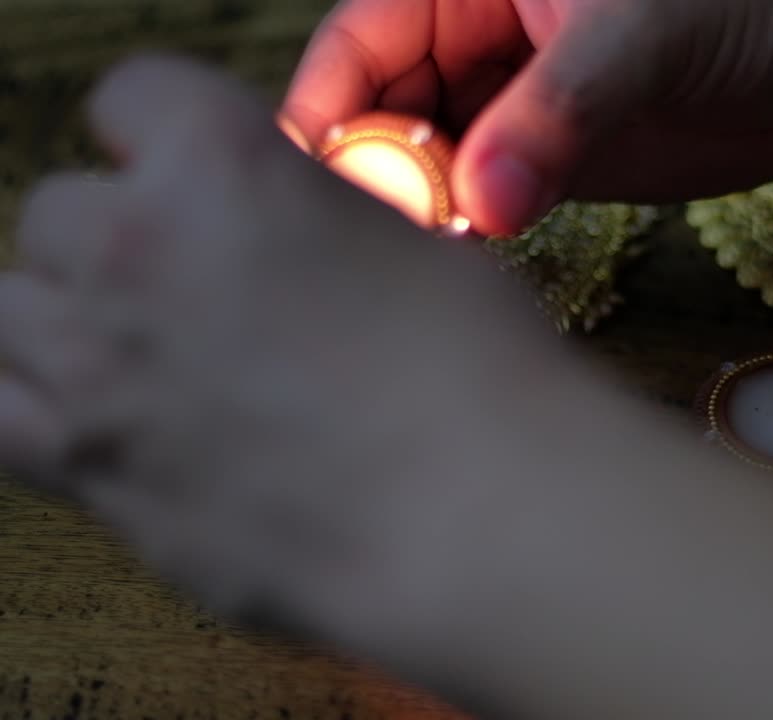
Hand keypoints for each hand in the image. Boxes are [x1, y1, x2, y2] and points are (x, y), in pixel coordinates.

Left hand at [0, 54, 573, 644]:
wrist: (475, 512)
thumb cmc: (478, 380)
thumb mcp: (416, 252)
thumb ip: (321, 232)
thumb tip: (301, 254)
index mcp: (223, 163)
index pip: (134, 97)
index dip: (167, 136)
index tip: (190, 170)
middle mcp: (134, 246)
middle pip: (59, 210)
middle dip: (117, 238)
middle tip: (185, 282)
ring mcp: (95, 363)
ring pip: (5, 309)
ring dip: (63, 317)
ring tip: (131, 351)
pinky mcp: (91, 471)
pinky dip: (28, 407)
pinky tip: (88, 417)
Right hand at [283, 0, 772, 233]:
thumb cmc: (752, 2)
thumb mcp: (647, 34)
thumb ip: (561, 111)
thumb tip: (483, 200)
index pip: (360, 40)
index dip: (326, 109)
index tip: (312, 186)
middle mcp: (477, 36)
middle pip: (380, 109)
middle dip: (368, 174)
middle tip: (366, 250)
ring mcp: (512, 103)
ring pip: (427, 162)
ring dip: (416, 215)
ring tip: (409, 269)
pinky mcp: (551, 161)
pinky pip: (485, 200)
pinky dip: (469, 234)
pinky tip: (462, 268)